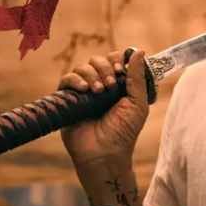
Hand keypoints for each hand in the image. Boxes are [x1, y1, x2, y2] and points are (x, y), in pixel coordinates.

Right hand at [59, 49, 149, 167]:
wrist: (105, 153)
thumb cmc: (124, 132)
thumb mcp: (137, 103)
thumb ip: (137, 78)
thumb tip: (139, 51)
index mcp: (118, 85)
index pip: (115, 60)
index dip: (116, 60)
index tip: (120, 70)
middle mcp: (100, 85)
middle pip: (97, 60)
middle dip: (105, 68)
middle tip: (110, 85)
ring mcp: (83, 92)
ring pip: (82, 67)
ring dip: (91, 75)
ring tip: (98, 91)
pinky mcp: (68, 100)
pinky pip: (66, 79)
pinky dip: (75, 80)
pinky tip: (84, 90)